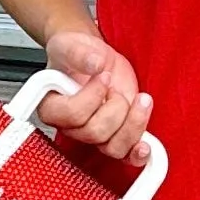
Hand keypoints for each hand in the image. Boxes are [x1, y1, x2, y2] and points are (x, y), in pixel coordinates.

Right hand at [39, 22, 152, 161]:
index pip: (72, 115)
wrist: (93, 56)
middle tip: (114, 86)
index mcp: (52, 107)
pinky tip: (146, 144)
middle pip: (95, 133)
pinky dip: (138, 153)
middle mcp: (72, 126)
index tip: (102, 76)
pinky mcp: (116, 135)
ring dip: (132, 122)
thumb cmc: (76, 53)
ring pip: (113, 147)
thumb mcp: (70, 44)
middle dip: (114, 106)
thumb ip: (78, 53)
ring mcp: (95, 133)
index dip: (91, 97)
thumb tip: (95, 64)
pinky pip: (126, 155)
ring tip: (139, 99)